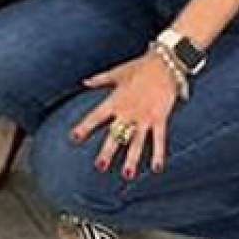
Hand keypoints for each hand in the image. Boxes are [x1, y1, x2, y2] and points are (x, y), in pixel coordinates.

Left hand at [69, 52, 180, 179]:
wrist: (164, 64)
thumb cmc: (139, 67)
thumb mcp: (117, 72)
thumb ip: (100, 80)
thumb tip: (84, 82)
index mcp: (115, 100)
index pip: (96, 116)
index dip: (84, 127)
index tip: (74, 138)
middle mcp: (128, 111)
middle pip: (116, 135)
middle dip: (108, 151)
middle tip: (100, 166)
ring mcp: (144, 117)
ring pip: (137, 142)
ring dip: (132, 159)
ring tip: (126, 174)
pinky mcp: (160, 118)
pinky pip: (159, 140)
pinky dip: (158, 154)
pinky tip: (156, 169)